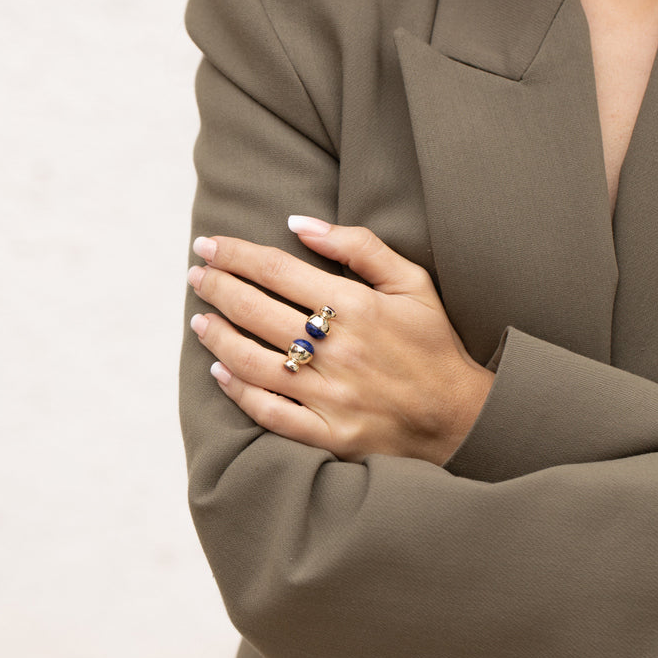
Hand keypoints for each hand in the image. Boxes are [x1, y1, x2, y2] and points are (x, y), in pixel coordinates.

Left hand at [186, 216, 494, 464]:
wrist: (460, 418)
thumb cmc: (432, 345)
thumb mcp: (411, 283)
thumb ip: (359, 246)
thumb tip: (300, 223)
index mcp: (357, 307)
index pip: (276, 270)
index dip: (234, 254)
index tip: (209, 245)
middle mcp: (338, 351)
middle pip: (254, 310)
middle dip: (216, 287)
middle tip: (196, 275)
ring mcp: (330, 396)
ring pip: (251, 361)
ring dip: (217, 335)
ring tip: (199, 319)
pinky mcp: (327, 433)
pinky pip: (268, 411)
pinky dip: (237, 390)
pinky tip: (219, 371)